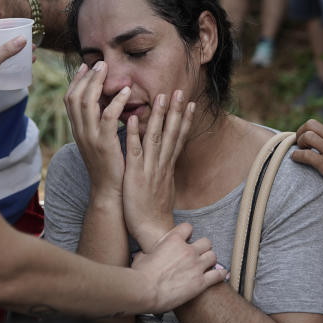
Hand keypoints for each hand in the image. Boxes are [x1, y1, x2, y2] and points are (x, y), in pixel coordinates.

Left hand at [0, 32, 26, 114]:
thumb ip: (7, 49)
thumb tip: (23, 39)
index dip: (5, 26)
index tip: (19, 25)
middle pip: (2, 43)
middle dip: (16, 42)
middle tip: (30, 40)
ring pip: (7, 56)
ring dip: (19, 55)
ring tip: (33, 53)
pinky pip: (7, 69)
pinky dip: (17, 67)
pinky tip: (27, 67)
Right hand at [63, 62, 128, 196]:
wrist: (109, 192)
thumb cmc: (110, 165)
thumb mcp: (99, 141)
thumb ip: (99, 123)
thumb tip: (105, 103)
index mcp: (78, 130)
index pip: (70, 99)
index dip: (77, 81)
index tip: (86, 66)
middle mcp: (80, 132)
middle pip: (74, 97)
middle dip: (86, 77)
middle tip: (99, 63)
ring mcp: (89, 138)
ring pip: (86, 103)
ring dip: (97, 84)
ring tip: (108, 70)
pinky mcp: (104, 144)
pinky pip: (106, 117)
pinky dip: (115, 102)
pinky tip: (125, 92)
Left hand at [124, 91, 194, 250]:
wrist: (152, 231)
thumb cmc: (155, 210)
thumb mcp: (164, 187)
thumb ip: (165, 170)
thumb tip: (167, 160)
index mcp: (168, 166)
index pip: (179, 138)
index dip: (185, 120)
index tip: (191, 102)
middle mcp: (162, 164)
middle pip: (172, 133)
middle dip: (177, 111)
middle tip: (181, 90)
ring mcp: (150, 169)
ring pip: (156, 138)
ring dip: (158, 117)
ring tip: (161, 97)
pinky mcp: (135, 175)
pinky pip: (134, 152)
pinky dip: (134, 135)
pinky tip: (131, 120)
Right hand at [131, 222, 225, 312]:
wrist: (144, 290)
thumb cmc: (140, 275)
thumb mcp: (141, 257)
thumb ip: (146, 253)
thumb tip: (142, 255)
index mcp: (173, 240)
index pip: (188, 227)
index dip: (188, 232)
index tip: (187, 238)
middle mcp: (188, 250)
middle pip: (206, 242)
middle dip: (203, 247)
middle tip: (199, 254)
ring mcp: (196, 266)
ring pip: (213, 256)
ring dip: (210, 260)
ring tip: (207, 265)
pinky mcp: (200, 282)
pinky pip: (218, 275)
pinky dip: (220, 274)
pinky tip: (220, 274)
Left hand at [291, 120, 322, 194]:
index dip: (317, 132)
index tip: (315, 139)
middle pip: (311, 124)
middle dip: (302, 130)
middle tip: (300, 140)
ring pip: (306, 136)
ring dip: (299, 141)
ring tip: (299, 149)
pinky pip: (305, 155)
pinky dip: (296, 155)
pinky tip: (294, 158)